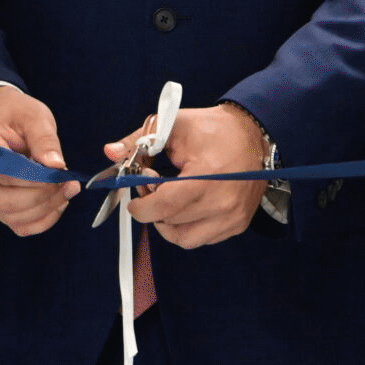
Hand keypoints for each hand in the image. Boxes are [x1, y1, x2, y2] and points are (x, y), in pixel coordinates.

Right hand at [0, 87, 72, 234]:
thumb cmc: (14, 114)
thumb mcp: (33, 115)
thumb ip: (44, 139)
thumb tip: (56, 166)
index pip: (5, 172)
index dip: (35, 179)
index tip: (61, 174)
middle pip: (4, 200)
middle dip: (42, 196)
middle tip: (68, 184)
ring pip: (12, 216)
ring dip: (45, 209)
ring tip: (67, 191)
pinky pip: (18, 225)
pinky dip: (41, 220)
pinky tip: (57, 204)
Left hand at [122, 103, 266, 249]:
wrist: (255, 134)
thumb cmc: (214, 129)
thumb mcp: (174, 125)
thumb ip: (139, 140)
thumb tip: (110, 152)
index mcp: (207, 178)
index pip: (163, 207)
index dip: (141, 205)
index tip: (134, 194)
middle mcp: (222, 204)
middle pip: (170, 223)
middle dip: (152, 208)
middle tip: (151, 186)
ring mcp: (232, 218)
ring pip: (185, 239)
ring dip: (167, 224)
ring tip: (167, 200)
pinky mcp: (238, 225)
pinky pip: (202, 238)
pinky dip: (187, 227)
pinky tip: (186, 205)